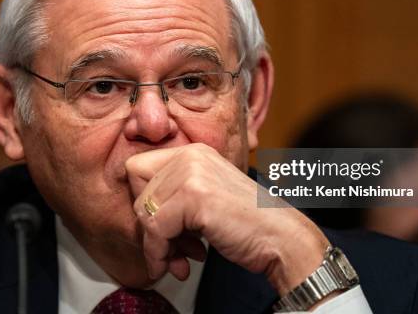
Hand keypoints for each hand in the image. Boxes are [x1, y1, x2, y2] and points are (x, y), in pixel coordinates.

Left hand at [126, 143, 329, 294]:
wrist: (281, 238)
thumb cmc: (247, 224)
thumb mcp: (205, 199)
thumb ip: (174, 198)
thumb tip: (137, 219)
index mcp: (193, 152)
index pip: (137, 169)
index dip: (143, 202)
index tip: (162, 229)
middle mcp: (190, 155)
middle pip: (136, 190)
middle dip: (149, 227)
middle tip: (171, 250)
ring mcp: (192, 172)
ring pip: (143, 211)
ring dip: (156, 246)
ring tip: (179, 261)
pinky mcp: (195, 195)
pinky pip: (155, 228)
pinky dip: (161, 254)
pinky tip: (181, 266)